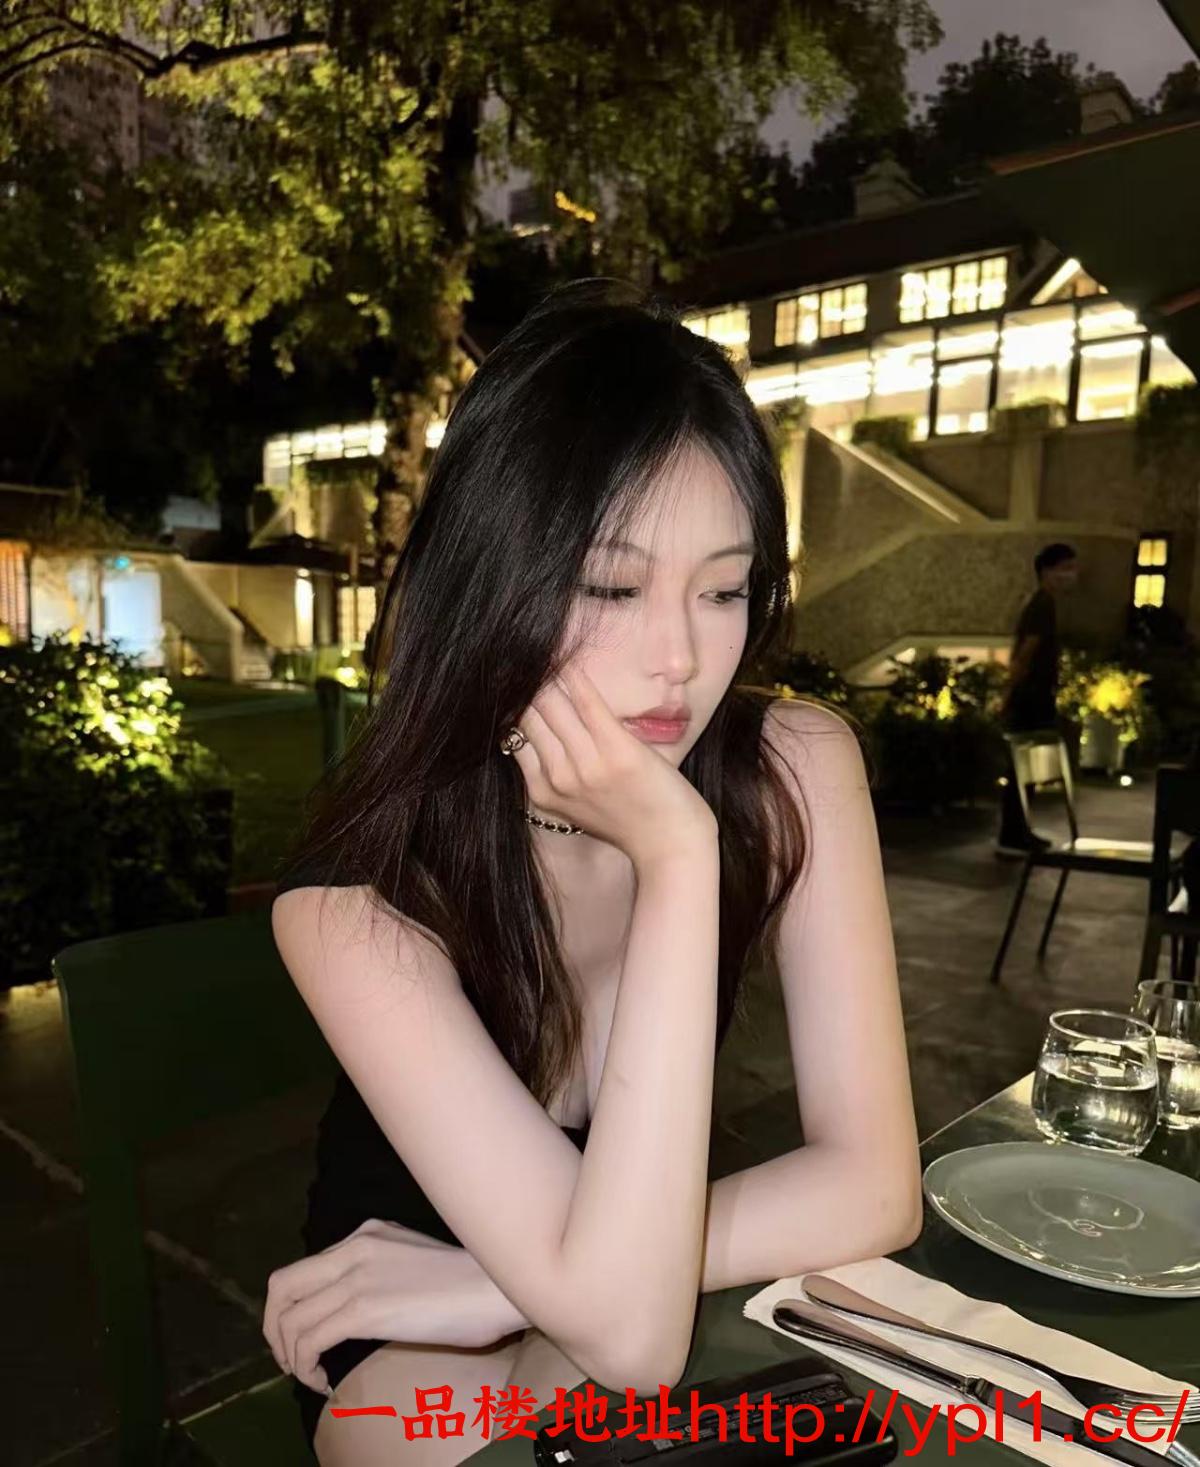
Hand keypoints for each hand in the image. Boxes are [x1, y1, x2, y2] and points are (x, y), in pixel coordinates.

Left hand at [262, 1220, 521, 1393]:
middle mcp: (354, 1247)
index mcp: (366, 1233)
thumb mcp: (413, 1259)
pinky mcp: (364, 1309)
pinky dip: (306, 1368)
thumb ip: (380, 1269)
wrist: (495, 1288)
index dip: (290, 1308)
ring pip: (291, 1319)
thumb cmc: (468, 1282)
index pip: (303, 1268)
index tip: (302, 1338)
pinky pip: (310, 1342)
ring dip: (291, 1356)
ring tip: (309, 1376)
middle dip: (274, 1330)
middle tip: (290, 1360)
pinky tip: (325, 1382)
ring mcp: (357, 1276)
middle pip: (281, 1286)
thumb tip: (357, 1306)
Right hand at [510, 664, 716, 868]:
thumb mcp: (578, 806)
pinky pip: (587, 701)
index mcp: (544, 793)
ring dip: (547, 674)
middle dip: (527, 685)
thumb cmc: (630, 822)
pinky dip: (574, 676)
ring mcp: (587, 765)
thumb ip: (557, 773)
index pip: (516, 735)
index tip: (518, 682)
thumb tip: (540, 731)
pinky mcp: (617, 751)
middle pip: (528, 715)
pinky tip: (567, 660)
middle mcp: (559, 778)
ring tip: (546, 653)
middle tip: (527, 660)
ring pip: (551, 703)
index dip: (516, 705)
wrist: (671, 845)